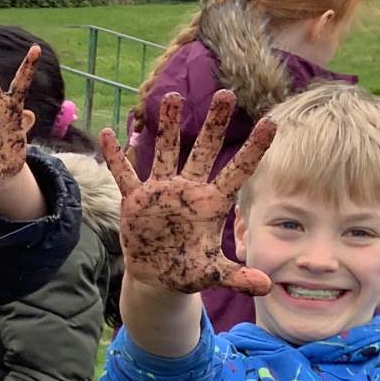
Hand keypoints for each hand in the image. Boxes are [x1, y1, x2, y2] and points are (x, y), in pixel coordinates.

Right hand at [102, 90, 274, 295]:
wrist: (157, 276)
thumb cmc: (188, 271)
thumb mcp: (212, 274)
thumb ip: (237, 277)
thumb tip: (266, 286)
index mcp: (211, 204)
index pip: (238, 172)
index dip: (254, 149)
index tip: (271, 123)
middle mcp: (188, 190)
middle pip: (203, 150)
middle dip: (214, 124)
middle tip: (225, 94)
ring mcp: (161, 191)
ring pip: (166, 151)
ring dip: (167, 126)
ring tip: (172, 96)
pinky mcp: (136, 200)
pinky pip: (124, 174)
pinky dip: (116, 156)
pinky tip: (108, 133)